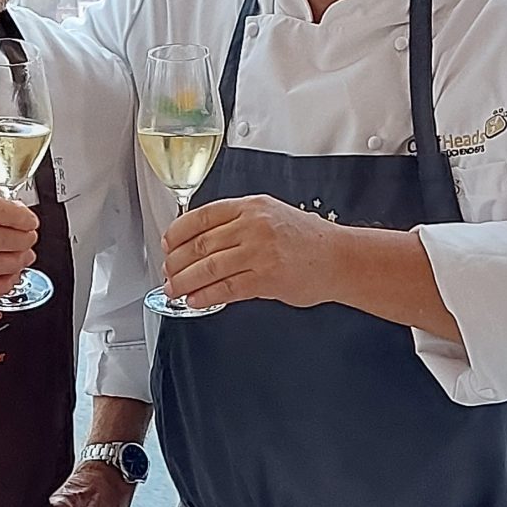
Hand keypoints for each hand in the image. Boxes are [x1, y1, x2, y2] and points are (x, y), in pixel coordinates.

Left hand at [162, 193, 347, 309]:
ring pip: (209, 267)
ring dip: (185, 281)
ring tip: (174, 290)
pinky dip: (206, 296)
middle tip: (167, 272)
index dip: (178, 232)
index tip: (167, 244)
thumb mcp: (271, 215)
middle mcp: (253, 226)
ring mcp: (260, 252)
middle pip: (200, 244)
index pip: (202, 216)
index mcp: (251, 207)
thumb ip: (238, 223)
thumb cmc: (307, 239)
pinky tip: (195, 300)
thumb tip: (201, 240)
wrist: (339, 258)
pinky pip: (227, 288)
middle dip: (177, 262)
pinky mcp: (266, 278)